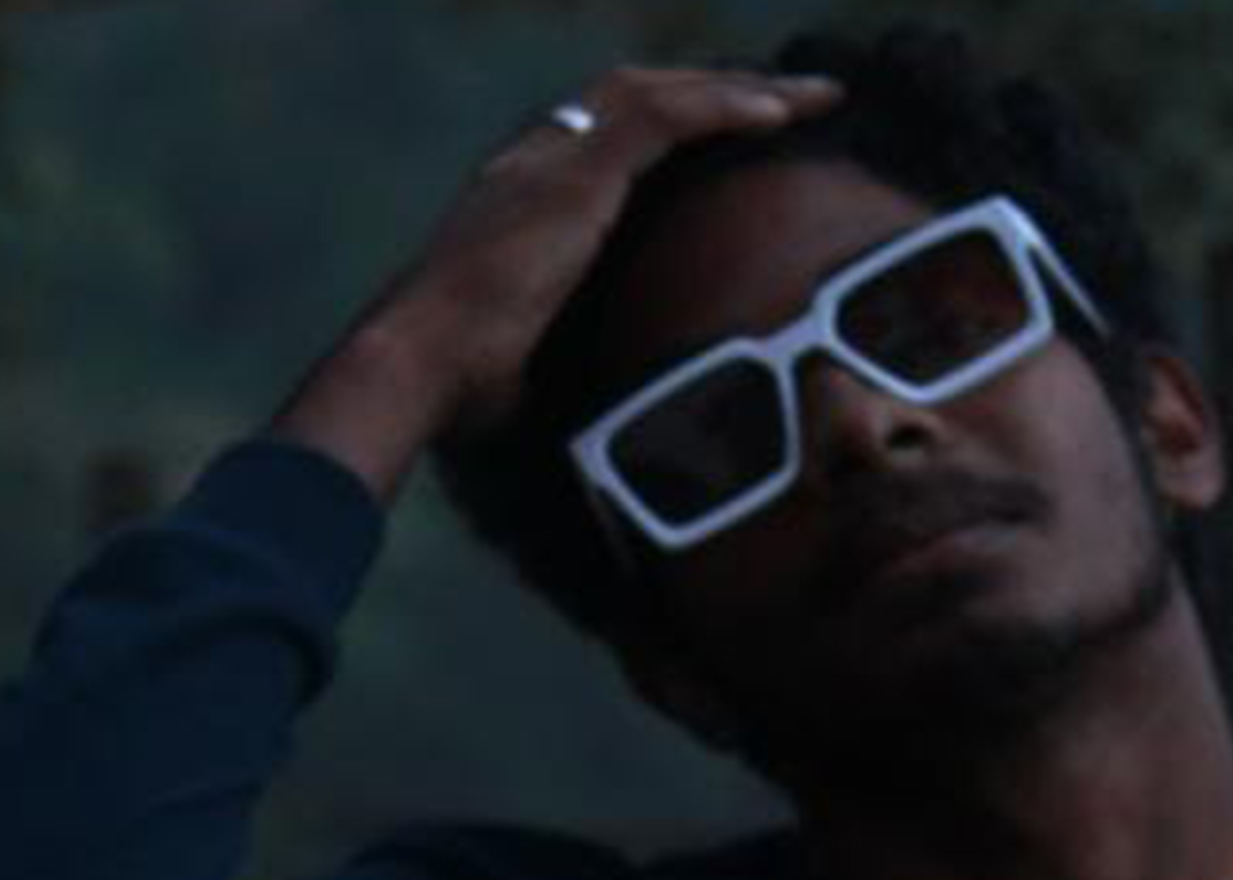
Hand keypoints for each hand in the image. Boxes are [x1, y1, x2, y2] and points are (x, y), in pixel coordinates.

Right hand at [272, 66, 842, 500]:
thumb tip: (596, 434)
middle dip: (714, 94)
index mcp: (522, 203)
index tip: (724, 146)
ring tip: (809, 99)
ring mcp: (555, 160)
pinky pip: (668, 117)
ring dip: (739, 90)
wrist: (423, 365)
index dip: (665, 132)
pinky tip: (781, 114)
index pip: (603, 143)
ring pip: (661, 94)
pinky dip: (726, 108)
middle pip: (638, 100)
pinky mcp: (579, 171)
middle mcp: (536, 163)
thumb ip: (561, 370)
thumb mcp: (527, 371)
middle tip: (785, 106)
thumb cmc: (458, 389)